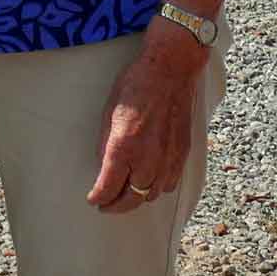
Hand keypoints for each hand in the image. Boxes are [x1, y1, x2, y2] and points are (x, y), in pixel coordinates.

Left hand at [87, 22, 203, 212]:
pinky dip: (157, 188)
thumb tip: (104, 167)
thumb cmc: (136, 86)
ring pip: (152, 195)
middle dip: (116, 206)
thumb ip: (106, 146)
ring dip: (137, 198)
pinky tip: (149, 182)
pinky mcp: (182, 153)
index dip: (98, 198)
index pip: (109, 188)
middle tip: (106, 205)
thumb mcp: (109, 113)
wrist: (170, 70)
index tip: (94, 199)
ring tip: (126, 194)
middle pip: (132, 199)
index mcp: (124, 148)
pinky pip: (170, 183)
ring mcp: (168, 159)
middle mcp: (148, 159)